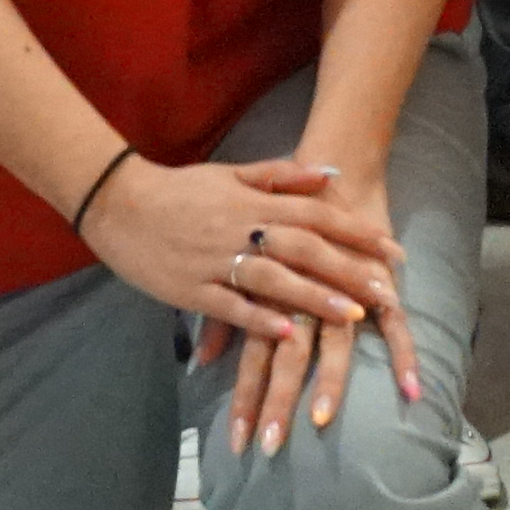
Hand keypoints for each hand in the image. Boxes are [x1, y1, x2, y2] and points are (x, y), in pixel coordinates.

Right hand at [89, 154, 422, 430]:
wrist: (118, 202)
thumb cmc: (180, 189)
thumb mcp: (232, 174)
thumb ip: (281, 176)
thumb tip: (332, 174)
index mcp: (253, 203)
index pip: (316, 215)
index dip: (356, 232)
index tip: (391, 251)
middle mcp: (240, 230)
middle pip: (304, 249)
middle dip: (348, 270)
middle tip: (387, 291)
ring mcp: (215, 261)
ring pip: (273, 280)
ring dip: (314, 298)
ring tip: (352, 315)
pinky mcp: (191, 289)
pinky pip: (228, 307)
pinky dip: (258, 320)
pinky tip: (286, 335)